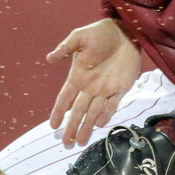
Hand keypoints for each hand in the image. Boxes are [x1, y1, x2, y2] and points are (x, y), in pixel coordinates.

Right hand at [47, 19, 142, 146]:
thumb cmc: (100, 33)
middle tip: (66, 144)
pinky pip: (113, 104)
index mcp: (78, 76)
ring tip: (79, 142)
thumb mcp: (79, 37)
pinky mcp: (122, 87)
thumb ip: (66, 48)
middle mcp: (90, 86)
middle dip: (71, 127)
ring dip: (86, 127)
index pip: (65, 98)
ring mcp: (106, 88)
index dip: (59, 112)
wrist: (125, 30)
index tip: (53, 126)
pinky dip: (106, 114)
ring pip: (94, 113)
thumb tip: (49, 58)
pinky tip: (99, 124)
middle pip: (78, 111)